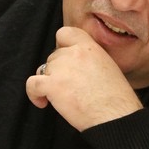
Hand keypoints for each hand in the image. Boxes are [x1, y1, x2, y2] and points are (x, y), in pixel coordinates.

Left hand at [26, 26, 142, 130]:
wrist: (115, 115)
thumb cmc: (116, 100)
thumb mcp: (108, 68)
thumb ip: (89, 61)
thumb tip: (75, 68)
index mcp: (90, 47)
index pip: (65, 33)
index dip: (60, 46)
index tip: (63, 59)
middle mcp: (74, 53)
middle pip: (53, 56)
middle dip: (57, 71)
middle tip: (67, 87)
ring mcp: (62, 68)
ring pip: (43, 70)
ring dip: (47, 83)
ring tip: (58, 98)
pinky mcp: (52, 85)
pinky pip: (32, 85)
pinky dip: (33, 94)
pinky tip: (42, 102)